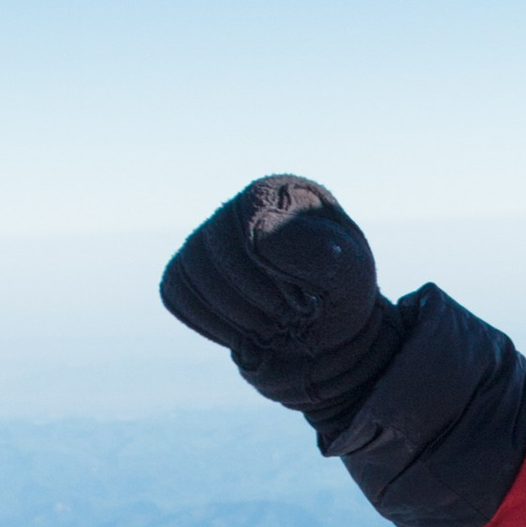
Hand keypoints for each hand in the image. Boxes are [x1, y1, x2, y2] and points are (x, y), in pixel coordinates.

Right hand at [160, 178, 398, 430]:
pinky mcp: (189, 275)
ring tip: (269, 329)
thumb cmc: (342, 294)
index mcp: (277, 196)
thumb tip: (259, 232)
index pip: (253, 230)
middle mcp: (234, 211)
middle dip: (252, 301)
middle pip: (214, 253)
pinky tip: (243, 331)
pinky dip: (209, 322)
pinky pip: (176, 294)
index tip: (304, 304)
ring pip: (189, 273)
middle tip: (287, 323)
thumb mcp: (349, 274)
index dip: (273, 277)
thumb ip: (316, 251)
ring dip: (231, 315)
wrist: (327, 329)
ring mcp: (206, 242)